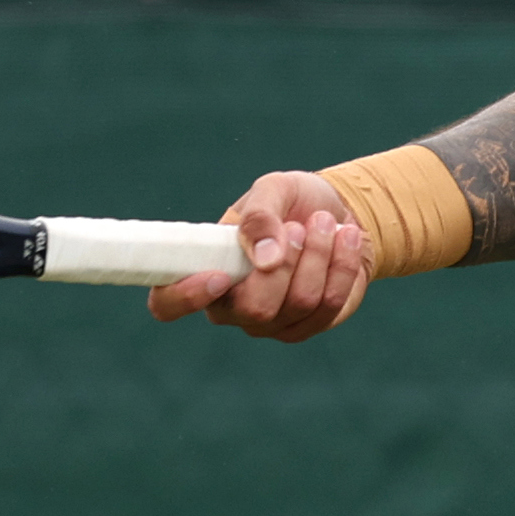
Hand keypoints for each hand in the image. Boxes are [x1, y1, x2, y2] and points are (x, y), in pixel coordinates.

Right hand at [150, 172, 372, 340]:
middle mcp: (231, 307)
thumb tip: (264, 258)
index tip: (219, 275)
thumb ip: (260, 215)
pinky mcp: (308, 326)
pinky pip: (329, 305)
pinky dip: (343, 266)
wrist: (338, 215)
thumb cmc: (291, 202)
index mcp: (203, 270)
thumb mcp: (273, 189)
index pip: (168, 305)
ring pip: (300, 303)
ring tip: (327, 223)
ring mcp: (271, 323)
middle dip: (288, 262)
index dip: (186, 297)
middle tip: (301, 226)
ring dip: (320, 255)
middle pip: (255, 308)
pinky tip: (346, 239)